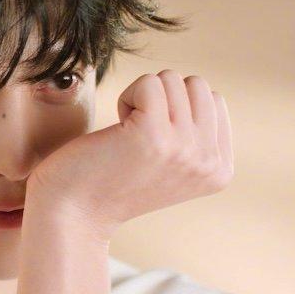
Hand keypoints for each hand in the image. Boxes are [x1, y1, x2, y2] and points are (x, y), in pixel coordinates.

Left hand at [25, 70, 233, 238]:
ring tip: (126, 134)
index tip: (153, 144)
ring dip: (142, 98)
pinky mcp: (153, 133)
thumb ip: (197, 136)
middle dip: (162, 98)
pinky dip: (127, 97)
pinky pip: (148, 82)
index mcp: (220, 170)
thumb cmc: (115, 181)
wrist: (74, 213)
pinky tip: (116, 130)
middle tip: (137, 135)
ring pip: (172, 79)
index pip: (214, 101)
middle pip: (197, 86)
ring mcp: (185, 148)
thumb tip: (205, 92)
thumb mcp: (174, 164)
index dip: (176, 110)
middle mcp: (210, 162)